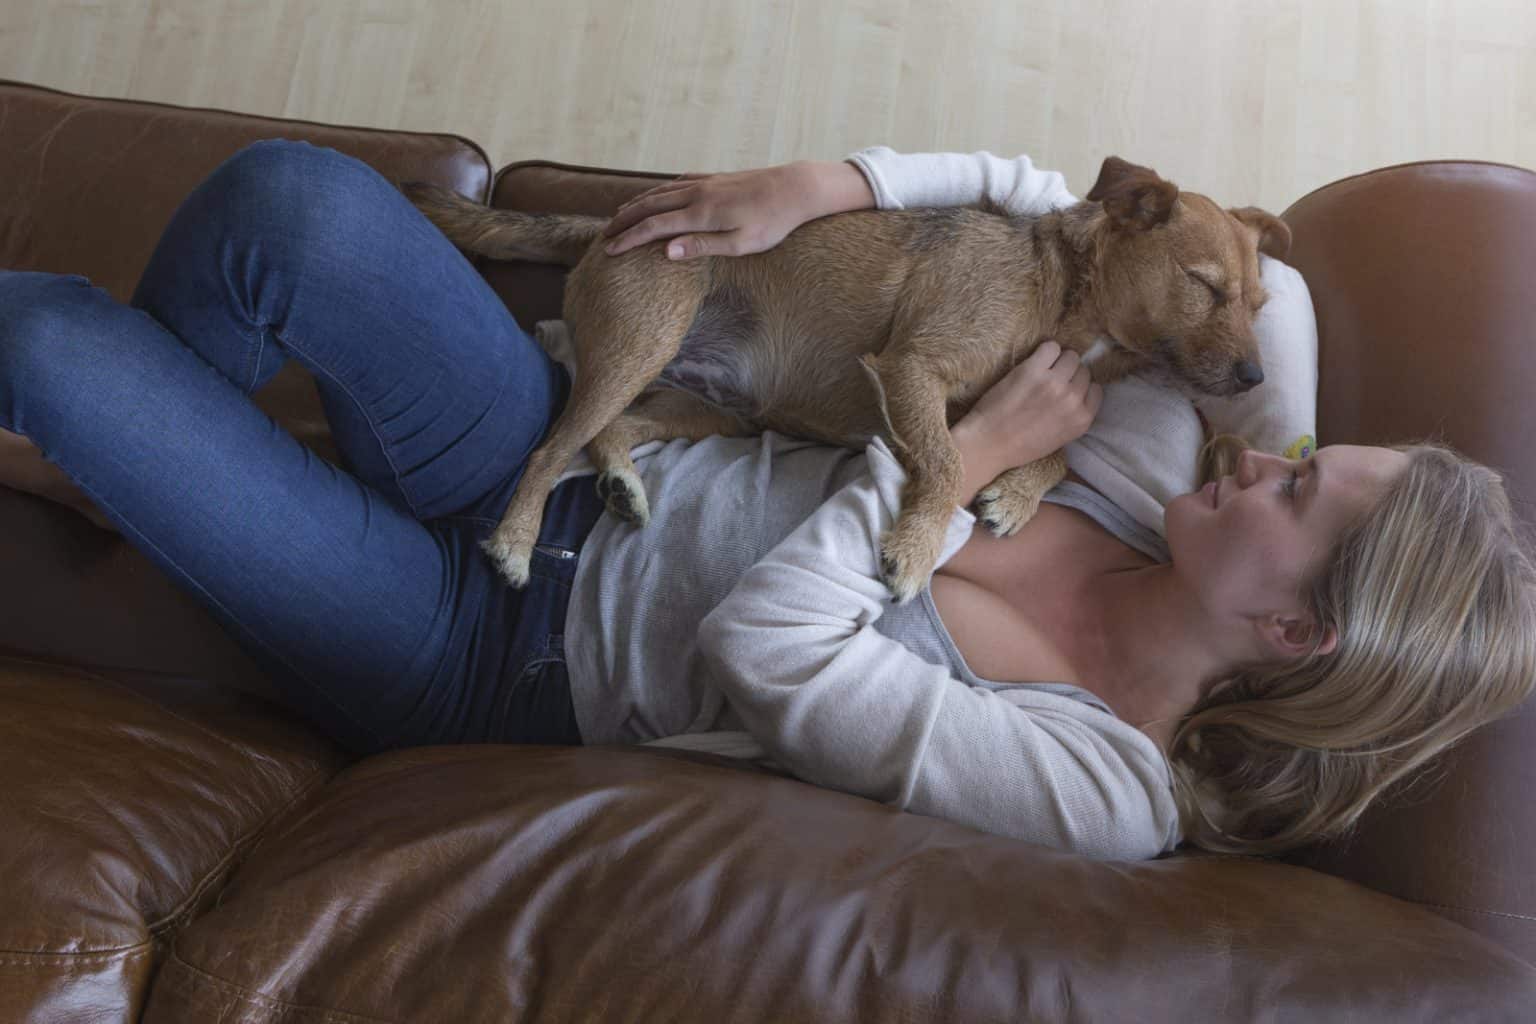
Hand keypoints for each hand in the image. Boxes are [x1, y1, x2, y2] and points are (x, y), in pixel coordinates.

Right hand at [601, 159, 873, 259]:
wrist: (795, 188)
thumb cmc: (772, 222)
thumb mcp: (741, 243)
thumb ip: (702, 246)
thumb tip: (666, 252)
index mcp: (701, 213)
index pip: (654, 227)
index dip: (629, 239)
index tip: (610, 251)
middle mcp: (697, 194)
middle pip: (648, 206)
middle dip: (623, 221)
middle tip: (604, 236)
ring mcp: (704, 183)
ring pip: (659, 192)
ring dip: (635, 205)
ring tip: (619, 216)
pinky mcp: (713, 178)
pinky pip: (675, 183)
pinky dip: (657, 191)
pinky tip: (653, 196)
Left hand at [950, 340, 1102, 498]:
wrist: (988, 444)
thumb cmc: (1020, 445)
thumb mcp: (1060, 438)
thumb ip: (1073, 416)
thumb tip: (1079, 392)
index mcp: (1082, 419)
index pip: (1095, 389)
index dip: (1078, 387)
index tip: (1065, 390)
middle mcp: (1073, 400)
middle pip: (1082, 370)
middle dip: (1068, 374)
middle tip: (1050, 380)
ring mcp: (1054, 383)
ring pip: (1070, 356)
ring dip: (1058, 360)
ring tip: (1042, 370)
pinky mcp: (1033, 370)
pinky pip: (1051, 347)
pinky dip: (1045, 351)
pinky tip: (1034, 362)